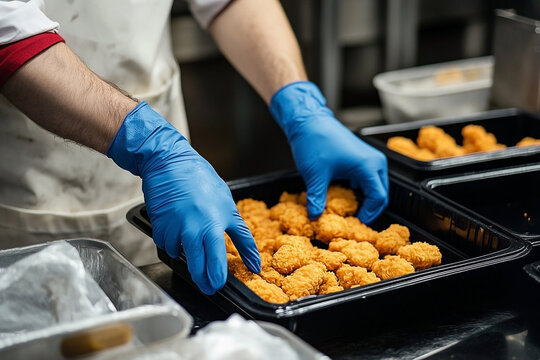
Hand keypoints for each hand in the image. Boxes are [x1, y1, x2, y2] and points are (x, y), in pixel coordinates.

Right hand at [107, 102, 260, 294]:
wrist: (170, 163)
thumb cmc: (202, 182)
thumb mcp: (229, 207)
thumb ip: (241, 237)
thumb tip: (254, 263)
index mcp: (213, 225)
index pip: (217, 262)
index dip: (219, 278)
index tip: (220, 285)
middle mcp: (192, 230)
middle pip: (198, 268)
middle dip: (203, 281)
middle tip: (208, 286)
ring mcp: (174, 229)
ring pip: (180, 258)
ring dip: (186, 258)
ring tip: (193, 246)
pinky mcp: (159, 227)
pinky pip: (166, 245)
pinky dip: (172, 244)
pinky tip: (179, 232)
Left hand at [270, 81, 387, 223]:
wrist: (309, 120)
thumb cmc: (314, 142)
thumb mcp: (314, 175)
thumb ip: (317, 199)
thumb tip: (314, 217)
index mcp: (368, 166)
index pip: (378, 198)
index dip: (369, 214)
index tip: (356, 223)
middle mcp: (374, 161)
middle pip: (381, 193)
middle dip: (371, 209)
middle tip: (356, 221)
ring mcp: (370, 158)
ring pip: (376, 186)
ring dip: (367, 199)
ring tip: (351, 210)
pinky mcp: (363, 157)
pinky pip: (369, 178)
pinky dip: (362, 189)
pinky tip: (347, 195)